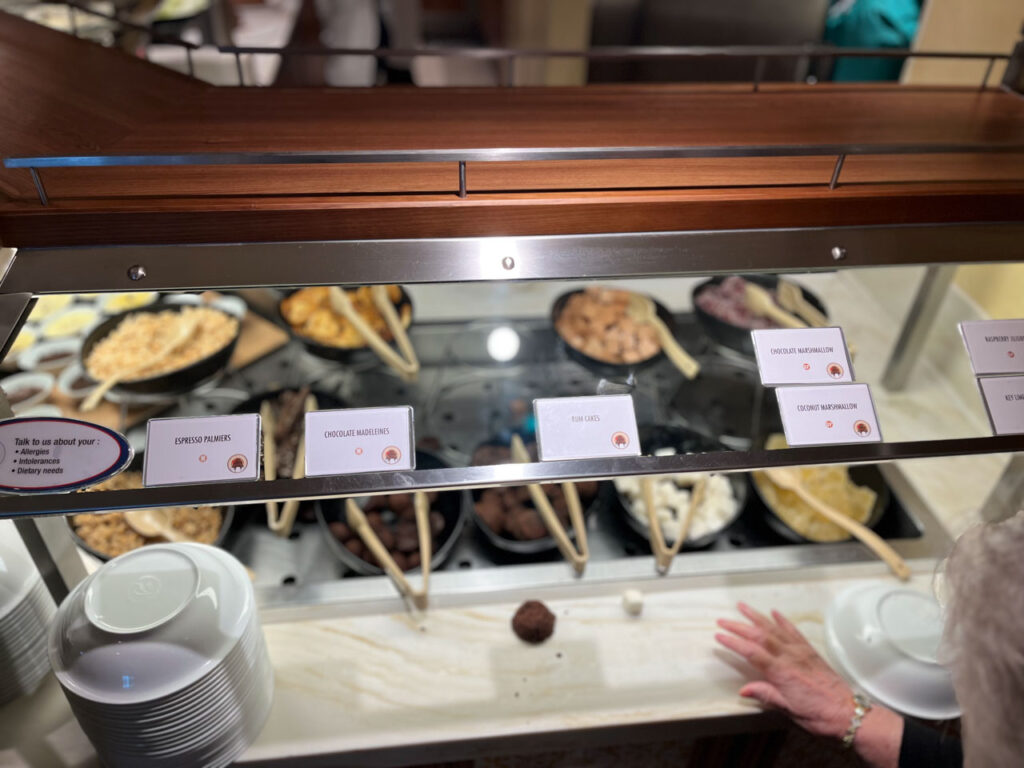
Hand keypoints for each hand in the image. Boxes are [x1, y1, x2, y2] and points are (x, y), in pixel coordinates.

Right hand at [715, 602, 852, 739]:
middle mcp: (790, 657)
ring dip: (757, 617)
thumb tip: (744, 689)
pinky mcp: (810, 651)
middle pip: (760, 636)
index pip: (752, 652)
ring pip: (775, 629)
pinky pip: (794, 631)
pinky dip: (782, 621)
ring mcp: (800, 652)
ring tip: (742, 607)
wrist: (848, 712)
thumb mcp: (789, 710)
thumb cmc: (820, 714)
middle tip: (723, 620)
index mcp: (782, 673)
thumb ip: (766, 695)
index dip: (734, 643)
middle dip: (739, 626)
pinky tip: (774, 613)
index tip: (720, 636)